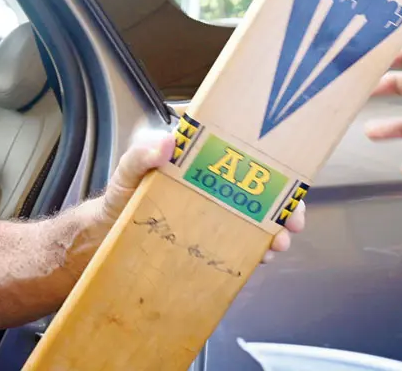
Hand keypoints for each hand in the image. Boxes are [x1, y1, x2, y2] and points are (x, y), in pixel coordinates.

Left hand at [98, 129, 304, 260]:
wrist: (108, 235)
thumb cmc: (121, 195)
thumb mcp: (127, 171)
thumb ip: (139, 155)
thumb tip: (165, 143)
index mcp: (201, 157)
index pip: (244, 150)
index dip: (271, 159)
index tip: (287, 175)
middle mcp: (216, 182)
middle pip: (262, 186)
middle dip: (285, 202)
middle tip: (293, 220)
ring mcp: (217, 210)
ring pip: (258, 215)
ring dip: (276, 228)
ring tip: (278, 244)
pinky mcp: (213, 237)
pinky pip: (243, 241)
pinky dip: (257, 248)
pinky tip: (261, 258)